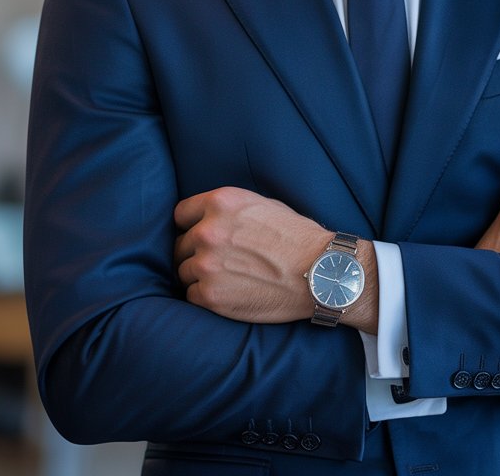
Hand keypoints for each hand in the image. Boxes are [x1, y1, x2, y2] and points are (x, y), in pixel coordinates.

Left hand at [173, 187, 378, 332]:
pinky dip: (206, 297)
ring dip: (200, 276)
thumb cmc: (296, 237)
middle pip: (180, 245)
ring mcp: (207, 265)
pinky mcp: (210, 296)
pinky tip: (229, 293)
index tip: (199, 235)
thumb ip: (229, 210)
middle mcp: (208, 231)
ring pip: (184, 271)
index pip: (181, 214)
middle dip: (195, 252)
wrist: (319, 272)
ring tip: (227, 279)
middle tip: (218, 261)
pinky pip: (192, 296)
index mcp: (221, 202)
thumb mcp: (262, 205)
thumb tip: (205, 219)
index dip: (191, 225)